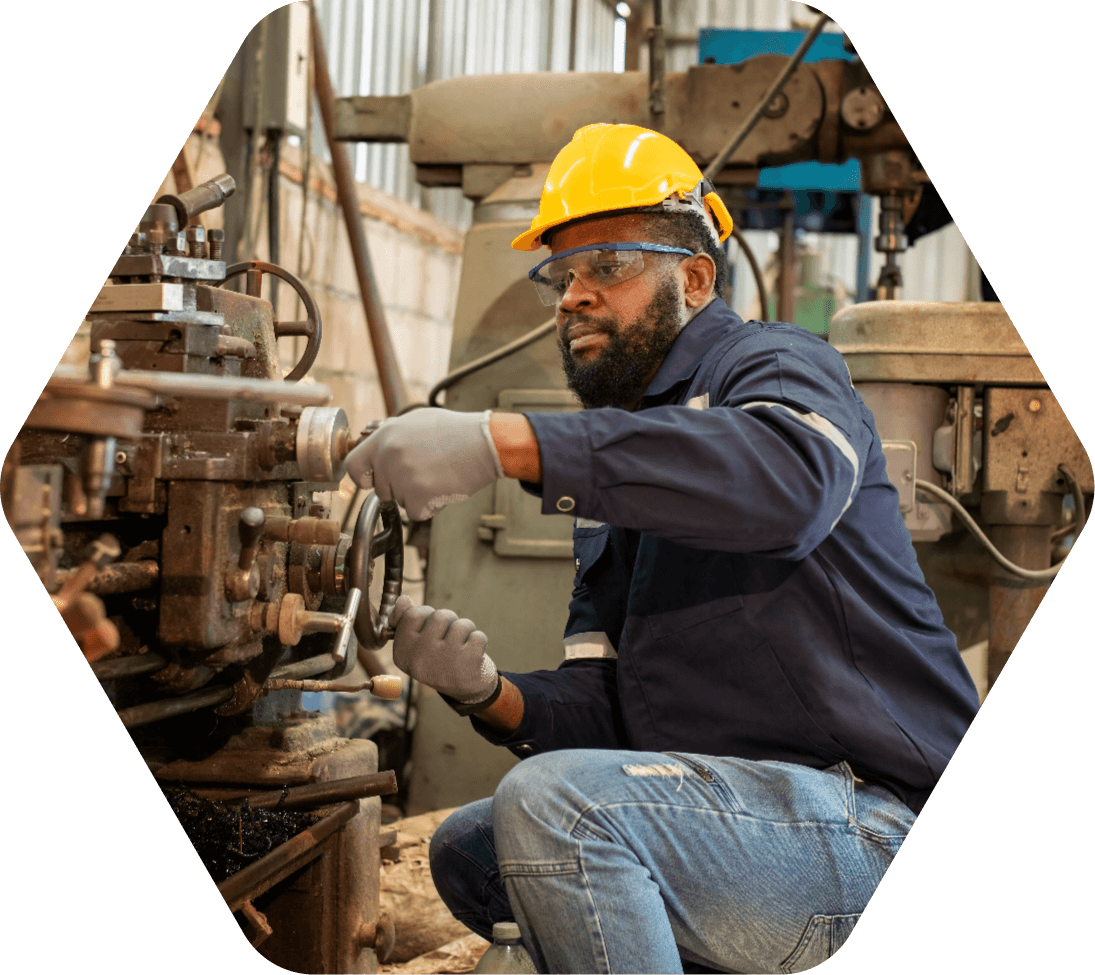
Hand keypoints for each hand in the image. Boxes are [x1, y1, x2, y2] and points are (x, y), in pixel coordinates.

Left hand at [344, 408, 504, 519]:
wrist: (484, 443)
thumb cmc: (455, 431)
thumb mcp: (417, 420)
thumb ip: (391, 433)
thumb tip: (373, 439)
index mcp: (385, 436)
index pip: (353, 466)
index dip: (364, 476)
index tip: (374, 479)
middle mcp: (388, 456)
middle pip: (380, 488)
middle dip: (398, 486)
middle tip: (423, 473)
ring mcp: (402, 477)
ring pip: (399, 501)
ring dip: (416, 495)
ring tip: (438, 475)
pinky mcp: (417, 497)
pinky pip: (416, 512)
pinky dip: (430, 506)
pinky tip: (444, 487)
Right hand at [389, 595, 498, 703]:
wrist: (463, 691)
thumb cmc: (439, 660)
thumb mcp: (418, 644)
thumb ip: (406, 620)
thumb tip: (402, 599)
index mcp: (403, 654)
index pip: (412, 615)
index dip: (426, 615)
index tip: (431, 629)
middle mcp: (420, 659)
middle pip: (439, 616)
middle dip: (449, 622)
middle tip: (449, 640)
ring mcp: (444, 661)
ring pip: (460, 624)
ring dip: (465, 631)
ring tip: (461, 647)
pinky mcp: (468, 664)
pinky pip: (478, 636)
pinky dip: (479, 641)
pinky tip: (473, 655)